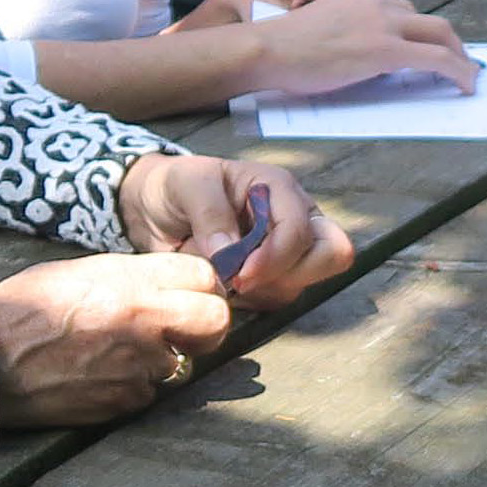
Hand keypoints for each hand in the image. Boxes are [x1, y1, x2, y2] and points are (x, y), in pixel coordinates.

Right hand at [0, 253, 232, 428]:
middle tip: (185, 330)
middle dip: (206, 327)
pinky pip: (146, 394)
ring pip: (179, 364)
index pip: (205, 277)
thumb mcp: (79, 272)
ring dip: (157, 362)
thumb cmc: (24, 308)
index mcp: (132, 281)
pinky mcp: (124, 401)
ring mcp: (138, 365)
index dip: (203, 287)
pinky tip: (95, 377)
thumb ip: (132, 278)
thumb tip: (168, 288)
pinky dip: (129, 388)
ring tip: (112, 354)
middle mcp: (144, 321)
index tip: (193, 295)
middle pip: (216, 322)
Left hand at [115, 154, 352, 303]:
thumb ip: (210, 213)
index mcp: (278, 189)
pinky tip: (222, 284)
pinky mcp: (271, 279)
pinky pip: (275, 302)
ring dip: (260, 290)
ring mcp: (286, 252)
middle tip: (242, 279)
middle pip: (332, 255)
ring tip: (219, 274)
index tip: (239, 274)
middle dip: (289, 274)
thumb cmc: (175, 187)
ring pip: (301, 285)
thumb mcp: (187, 185)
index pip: (304, 230)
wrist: (154, 209)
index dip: (276, 257)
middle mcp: (293, 219)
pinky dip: (249, 301)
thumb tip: (230, 254)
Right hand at [208, 0, 478, 99]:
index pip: (401, 10)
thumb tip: (364, 57)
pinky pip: (436, 59)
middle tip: (458, 62)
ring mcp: (382, 24)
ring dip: (459, 57)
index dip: (420, 32)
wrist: (267, 48)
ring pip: (439, 34)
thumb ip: (347, 34)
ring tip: (467, 77)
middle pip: (427, 20)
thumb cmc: (281, 48)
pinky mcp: (386, 49)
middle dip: (448, 42)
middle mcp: (375, 2)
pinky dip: (457, 72)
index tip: (430, 49)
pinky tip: (466, 86)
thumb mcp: (320, 30)